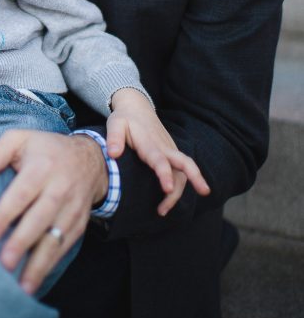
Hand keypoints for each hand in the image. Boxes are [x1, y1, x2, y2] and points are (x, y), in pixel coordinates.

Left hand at [0, 130, 107, 294]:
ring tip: (21, 286)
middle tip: (4, 264)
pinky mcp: (78, 225)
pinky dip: (50, 266)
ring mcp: (72, 209)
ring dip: (38, 263)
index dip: (6, 213)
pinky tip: (34, 282)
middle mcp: (60, 189)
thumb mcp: (19, 139)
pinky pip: (64, 248)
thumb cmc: (45, 149)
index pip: (22, 193)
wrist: (91, 159)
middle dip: (22, 242)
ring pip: (55, 239)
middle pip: (40, 218)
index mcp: (42, 166)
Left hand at [107, 88, 209, 214]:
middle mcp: (164, 147)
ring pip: (183, 171)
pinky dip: (179, 185)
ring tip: (163, 210)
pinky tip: (168, 199)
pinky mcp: (171, 153)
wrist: (136, 107)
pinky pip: (180, 170)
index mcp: (150, 143)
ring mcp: (170, 150)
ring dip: (179, 191)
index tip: (168, 189)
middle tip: (204, 192)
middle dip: (196, 178)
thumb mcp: (115, 124)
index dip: (165, 174)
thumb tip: (113, 154)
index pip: (160, 160)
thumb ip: (113, 138)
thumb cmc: (124, 118)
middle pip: (185, 163)